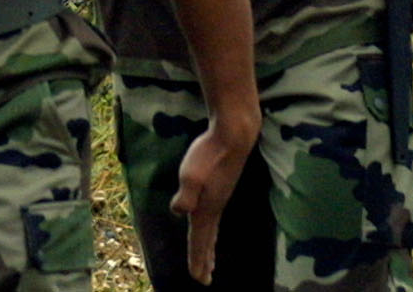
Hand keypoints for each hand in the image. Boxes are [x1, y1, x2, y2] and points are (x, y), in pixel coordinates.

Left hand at [172, 117, 254, 283]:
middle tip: (204, 278)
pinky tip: (209, 220)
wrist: (233, 135)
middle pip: (208, 239)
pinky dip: (212, 227)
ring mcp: (220, 196)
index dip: (197, 259)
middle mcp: (215, 206)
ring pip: (212, 227)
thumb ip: (186, 194)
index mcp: (206, 208)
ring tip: (209, 258)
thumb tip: (178, 211)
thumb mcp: (191, 174)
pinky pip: (215, 214)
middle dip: (205, 259)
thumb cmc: (210, 154)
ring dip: (209, 245)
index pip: (200, 240)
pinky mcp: (222, 186)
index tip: (198, 279)